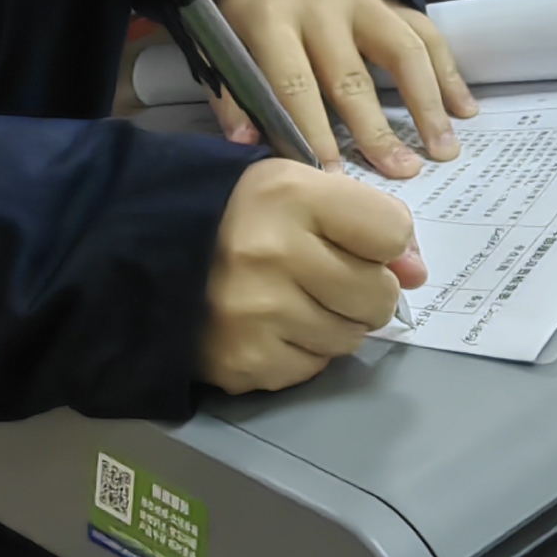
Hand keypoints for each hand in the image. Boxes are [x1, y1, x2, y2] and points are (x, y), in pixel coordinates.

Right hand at [198, 161, 421, 393]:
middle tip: (329, 280)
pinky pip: (310, 368)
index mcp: (290, 196)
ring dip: (333, 324)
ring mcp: (257, 314)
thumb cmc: (234, 215)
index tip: (358, 244)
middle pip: (378, 295)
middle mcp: (274, 253)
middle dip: (365, 291)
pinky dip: (299, 352)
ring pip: (348, 339)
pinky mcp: (244, 362)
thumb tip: (416, 274)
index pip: (390, 232)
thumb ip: (363, 219)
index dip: (383, 243)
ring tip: (292, 300)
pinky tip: (268, 326)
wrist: (140, 251)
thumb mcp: (295, 188)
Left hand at [209, 0, 471, 174]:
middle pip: (351, 76)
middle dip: (376, 130)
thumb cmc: (245, 6)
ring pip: (403, 51)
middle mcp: (321, 8)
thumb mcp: (218, 41)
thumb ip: (230, 94)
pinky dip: (448, 71)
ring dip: (428, 103)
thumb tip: (247, 143)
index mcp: (270, 19)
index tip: (333, 176)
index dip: (313, 132)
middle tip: (402, 173)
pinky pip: (425, 33)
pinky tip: (464, 108)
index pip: (293, 83)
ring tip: (445, 149)